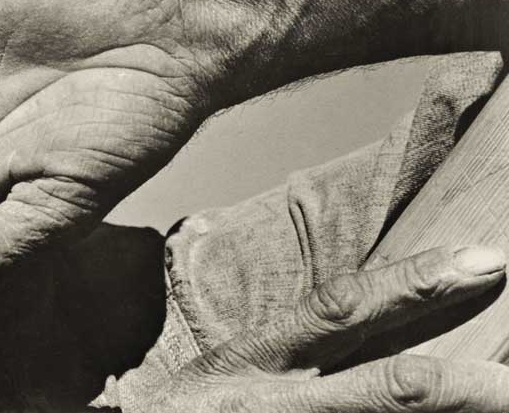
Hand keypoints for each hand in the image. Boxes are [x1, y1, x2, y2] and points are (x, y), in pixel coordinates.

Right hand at [149, 246, 508, 411]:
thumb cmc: (181, 411)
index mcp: (259, 357)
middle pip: (394, 390)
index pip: (343, 310)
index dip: (414, 285)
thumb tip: (365, 313)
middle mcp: (282, 401)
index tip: (483, 261)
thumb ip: (291, 344)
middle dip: (474, 386)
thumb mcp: (227, 366)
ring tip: (507, 394)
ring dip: (458, 412)